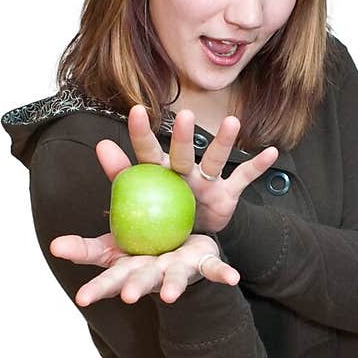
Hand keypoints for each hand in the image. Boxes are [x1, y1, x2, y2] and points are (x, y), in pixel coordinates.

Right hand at [50, 232, 237, 306]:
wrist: (183, 239)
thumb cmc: (143, 241)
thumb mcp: (116, 235)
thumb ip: (96, 221)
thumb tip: (63, 223)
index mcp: (130, 266)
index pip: (108, 278)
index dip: (96, 288)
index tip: (81, 299)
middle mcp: (153, 272)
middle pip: (140, 281)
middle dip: (133, 288)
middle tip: (125, 296)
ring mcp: (178, 271)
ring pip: (174, 280)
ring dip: (172, 287)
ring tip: (169, 295)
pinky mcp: (202, 265)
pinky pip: (214, 270)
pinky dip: (223, 274)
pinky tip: (233, 278)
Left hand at [91, 105, 278, 235]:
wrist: (186, 246)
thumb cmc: (154, 228)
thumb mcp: (125, 226)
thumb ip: (108, 201)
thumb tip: (87, 176)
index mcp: (155, 178)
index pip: (145, 153)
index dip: (141, 134)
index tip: (136, 111)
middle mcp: (181, 173)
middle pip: (180, 153)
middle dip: (182, 136)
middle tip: (184, 115)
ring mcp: (206, 181)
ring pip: (215, 159)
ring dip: (225, 142)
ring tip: (233, 122)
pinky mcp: (227, 194)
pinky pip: (244, 179)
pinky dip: (257, 166)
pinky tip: (270, 151)